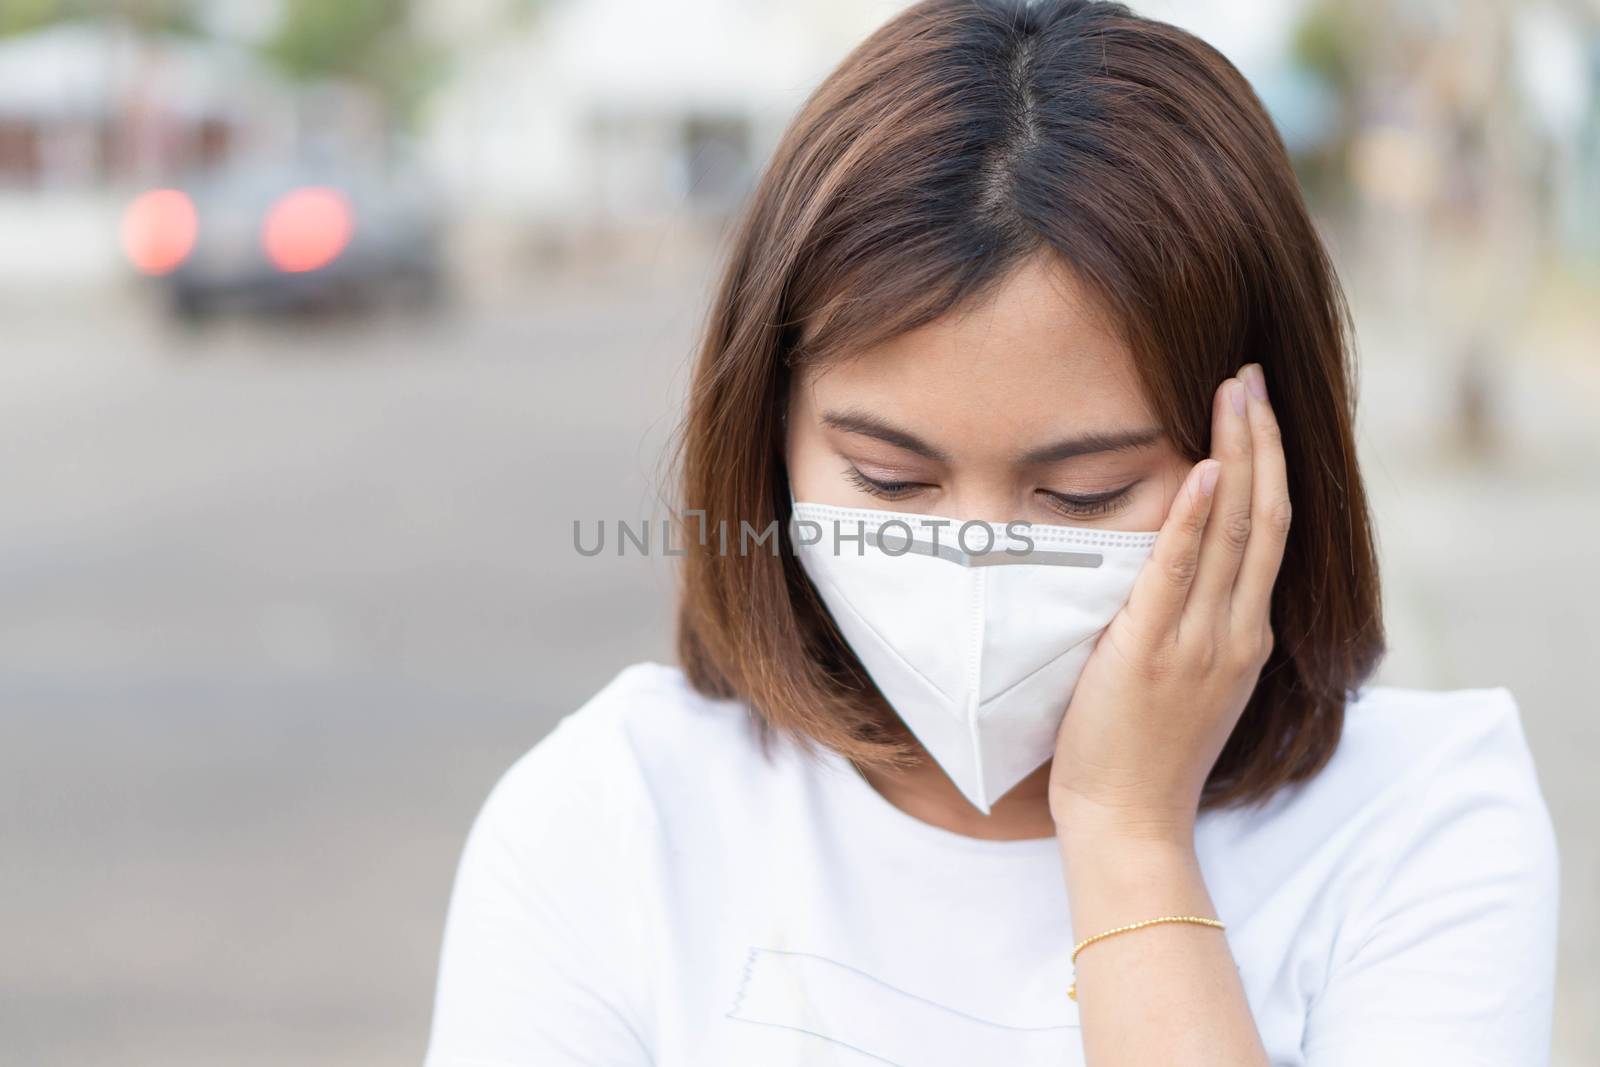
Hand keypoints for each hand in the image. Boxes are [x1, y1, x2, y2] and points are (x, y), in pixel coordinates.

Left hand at [1048, 363, 1289, 844]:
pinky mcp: (1153, 651)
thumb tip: (1175, 568)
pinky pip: (1179, 572)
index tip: (1258, 410)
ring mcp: (1200, 641)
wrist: (1127, 821)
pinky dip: (1195, 518)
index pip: (1269, 533)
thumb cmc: (1145, 755)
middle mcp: (1236, 631)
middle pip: (1263, 516)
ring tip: (1233, 392)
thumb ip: (1194, 624)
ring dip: (1237, 454)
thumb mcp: (1187, 680)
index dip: (1270, 466)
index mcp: (1245, 636)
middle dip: (1262, 440)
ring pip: (1233, 531)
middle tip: (1250, 375)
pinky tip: (1204, 468)